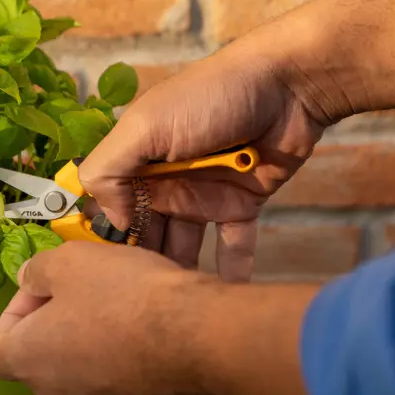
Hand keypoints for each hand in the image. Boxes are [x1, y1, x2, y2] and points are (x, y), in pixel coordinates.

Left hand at [0, 241, 216, 394]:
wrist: (199, 339)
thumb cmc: (126, 296)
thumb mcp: (71, 261)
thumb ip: (38, 271)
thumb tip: (29, 280)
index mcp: (27, 361)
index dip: (14, 313)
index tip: (44, 289)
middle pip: (42, 361)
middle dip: (58, 327)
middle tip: (87, 292)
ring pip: (84, 375)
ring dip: (94, 345)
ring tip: (126, 309)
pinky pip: (123, 386)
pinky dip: (129, 364)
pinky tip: (154, 335)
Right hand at [79, 33, 333, 280]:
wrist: (288, 85)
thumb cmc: (210, 98)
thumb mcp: (145, 126)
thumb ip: (110, 169)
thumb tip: (112, 223)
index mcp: (136, 161)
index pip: (110, 208)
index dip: (107, 241)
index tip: (108, 279)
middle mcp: (164, 181)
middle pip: (145, 235)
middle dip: (142, 268)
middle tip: (141, 305)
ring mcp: (204, 194)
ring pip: (184, 246)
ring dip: (180, 274)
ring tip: (177, 309)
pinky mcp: (242, 203)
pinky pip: (233, 244)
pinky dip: (230, 269)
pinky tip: (224, 298)